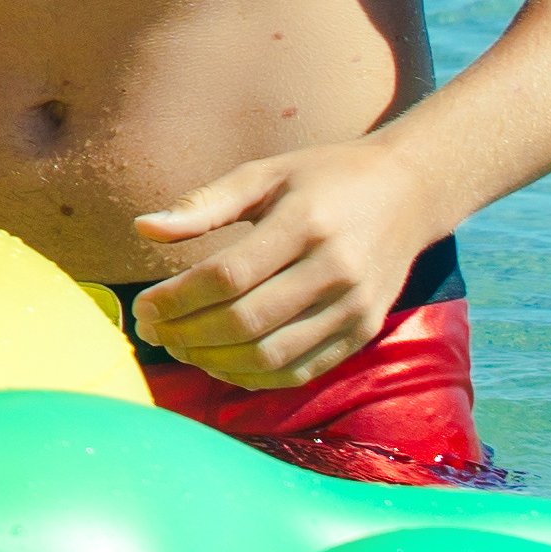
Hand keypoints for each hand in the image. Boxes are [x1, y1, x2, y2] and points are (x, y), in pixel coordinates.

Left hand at [122, 145, 447, 390]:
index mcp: (305, 223)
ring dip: (214, 361)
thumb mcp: (264, 174)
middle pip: (246, 321)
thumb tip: (142, 229)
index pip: (227, 276)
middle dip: (188, 334)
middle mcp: (335, 269)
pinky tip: (220, 363)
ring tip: (180, 348)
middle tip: (154, 332)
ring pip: (271, 356)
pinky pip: (301, 370)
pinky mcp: (364, 331)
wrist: (408, 191)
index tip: (143, 305)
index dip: (177, 298)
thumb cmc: (324, 177)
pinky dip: (254, 377)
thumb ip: (204, 204)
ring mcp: (354, 307)